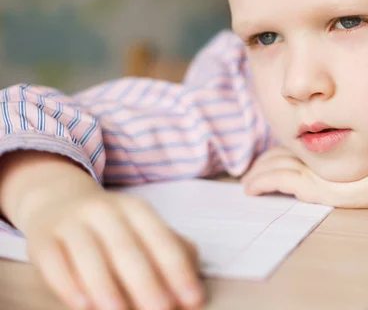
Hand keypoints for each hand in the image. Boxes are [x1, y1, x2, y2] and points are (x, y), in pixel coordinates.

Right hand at [25, 190, 204, 309]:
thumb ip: (173, 253)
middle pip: (126, 248)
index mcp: (136, 209)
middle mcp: (104, 210)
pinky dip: (66, 283)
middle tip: (161, 309)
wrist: (59, 201)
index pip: (161, 239)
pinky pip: (52, 260)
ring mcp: (71, 222)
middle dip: (145, 282)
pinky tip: (82, 304)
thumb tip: (192, 290)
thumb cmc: (114, 227)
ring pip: (88, 253)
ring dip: (105, 285)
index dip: (177, 270)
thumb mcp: (145, 230)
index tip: (193, 299)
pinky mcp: (41, 238)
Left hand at [241, 147, 367, 207]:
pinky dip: (261, 184)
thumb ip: (340, 156)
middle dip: (263, 164)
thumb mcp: (358, 161)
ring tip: (248, 183)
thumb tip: (324, 159)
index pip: (292, 149)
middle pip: (280, 156)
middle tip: (251, 173)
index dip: (275, 154)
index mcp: (326, 149)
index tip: (265, 161)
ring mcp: (314, 171)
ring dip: (258, 175)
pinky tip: (250, 189)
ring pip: (274, 168)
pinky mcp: (313, 185)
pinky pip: (279, 180)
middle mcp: (318, 157)